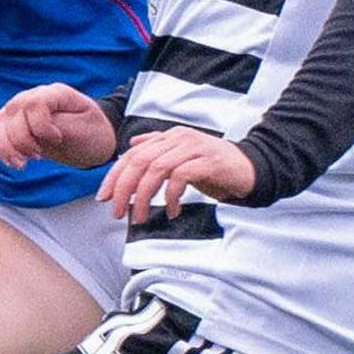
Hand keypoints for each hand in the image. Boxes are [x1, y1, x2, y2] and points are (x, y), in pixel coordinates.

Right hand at [0, 82, 121, 169]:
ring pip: (1, 122)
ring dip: (8, 148)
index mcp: (56, 93)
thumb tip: (32, 128)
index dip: (40, 127)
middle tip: (39, 156)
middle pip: (13, 112)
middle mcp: (35, 95)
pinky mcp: (14, 122)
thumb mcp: (83, 131)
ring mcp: (22, 107)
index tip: (57, 140)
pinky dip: (3, 151)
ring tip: (23, 164)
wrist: (91, 140)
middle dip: (22, 141)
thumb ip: (58, 125)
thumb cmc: (92, 134)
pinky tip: (15, 163)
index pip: (33, 104)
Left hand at [98, 126, 256, 222]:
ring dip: (144, 197)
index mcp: (168, 137)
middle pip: (140, 161)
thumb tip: (132, 145)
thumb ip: (157, 149)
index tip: (104, 197)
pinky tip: (171, 211)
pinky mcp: (209, 161)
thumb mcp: (181, 157)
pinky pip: (180, 178)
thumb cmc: (212, 167)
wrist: (250, 169)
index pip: (132, 154)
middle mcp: (179, 138)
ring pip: (156, 169)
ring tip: (140, 216)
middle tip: (118, 212)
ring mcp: (194, 148)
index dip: (115, 175)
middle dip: (124, 188)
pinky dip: (171, 197)